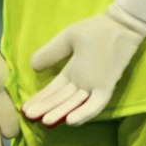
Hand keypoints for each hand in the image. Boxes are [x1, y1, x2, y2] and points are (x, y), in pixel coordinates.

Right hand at [23, 0, 145, 127]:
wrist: (120, 24)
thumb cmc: (95, 30)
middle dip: (45, 108)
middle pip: (61, 99)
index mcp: (73, 72)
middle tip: (28, 117)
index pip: (53, 90)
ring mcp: (95, 86)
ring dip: (60, 113)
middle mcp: (82, 83)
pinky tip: (71, 121)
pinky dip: (84, 113)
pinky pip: (95, 104)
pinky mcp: (107, 86)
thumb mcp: (67, 39)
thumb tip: (32, 66)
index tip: (25, 108)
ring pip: (75, 104)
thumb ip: (51, 53)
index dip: (40, 99)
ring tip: (44, 121)